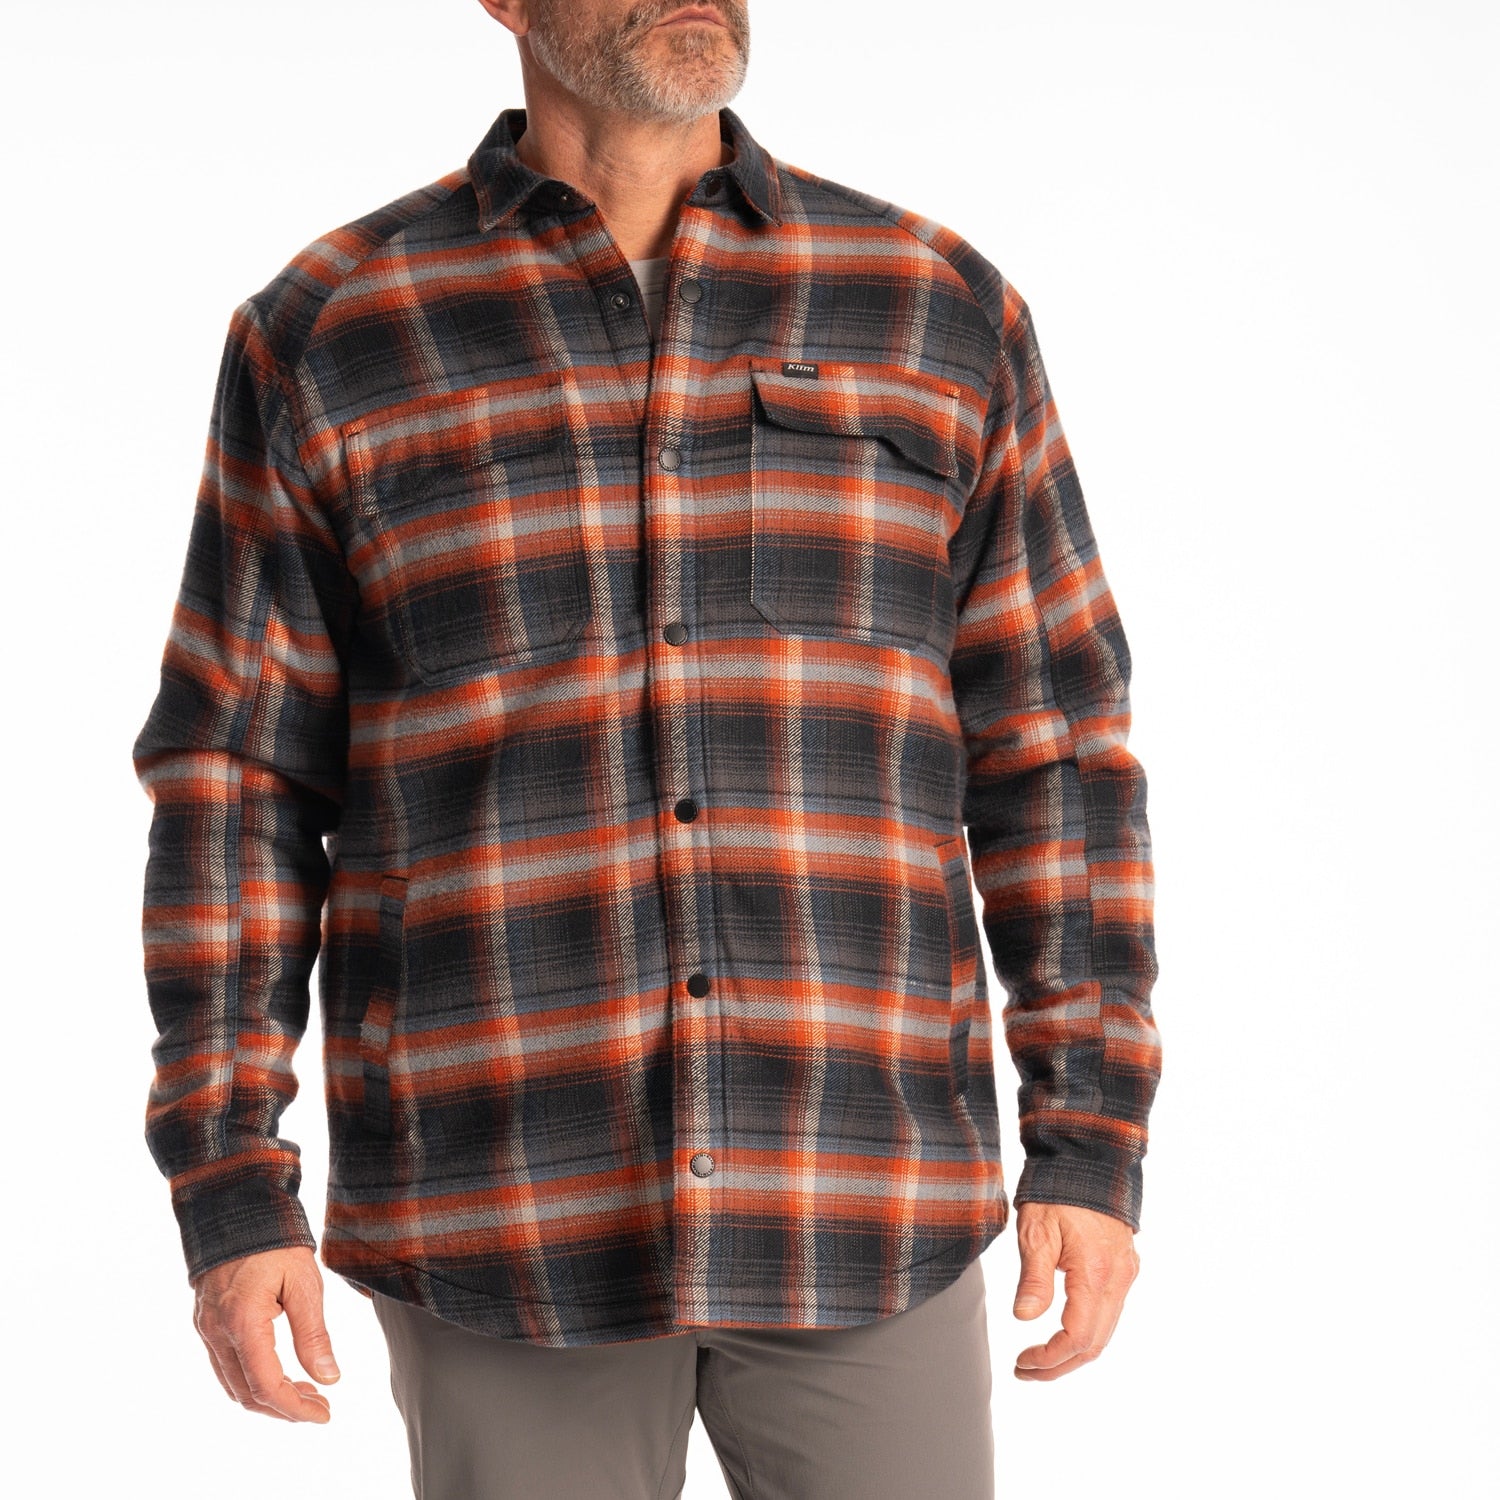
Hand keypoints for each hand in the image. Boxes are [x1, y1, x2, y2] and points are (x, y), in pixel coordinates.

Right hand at [191, 1247, 341, 1421]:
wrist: (237, 1208)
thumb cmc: (275, 1241)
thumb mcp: (304, 1284)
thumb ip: (314, 1335)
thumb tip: (329, 1378)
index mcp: (243, 1323)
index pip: (267, 1385)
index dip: (295, 1408)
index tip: (324, 1413)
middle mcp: (217, 1332)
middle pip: (246, 1394)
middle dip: (284, 1408)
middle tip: (320, 1406)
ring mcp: (207, 1329)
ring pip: (233, 1384)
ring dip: (267, 1397)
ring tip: (306, 1392)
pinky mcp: (206, 1322)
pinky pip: (225, 1366)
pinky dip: (251, 1379)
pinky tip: (280, 1373)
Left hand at [1011, 1202, 1139, 1380]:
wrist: (1088, 1158)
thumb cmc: (1057, 1190)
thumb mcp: (1036, 1231)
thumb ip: (1034, 1278)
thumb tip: (1024, 1317)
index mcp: (1096, 1273)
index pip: (1078, 1337)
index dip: (1050, 1358)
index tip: (1023, 1362)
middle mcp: (1118, 1279)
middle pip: (1095, 1344)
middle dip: (1059, 1365)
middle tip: (1025, 1370)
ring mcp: (1125, 1274)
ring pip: (1105, 1331)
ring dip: (1073, 1352)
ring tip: (1038, 1359)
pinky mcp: (1124, 1267)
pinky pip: (1110, 1313)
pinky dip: (1087, 1332)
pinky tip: (1062, 1332)